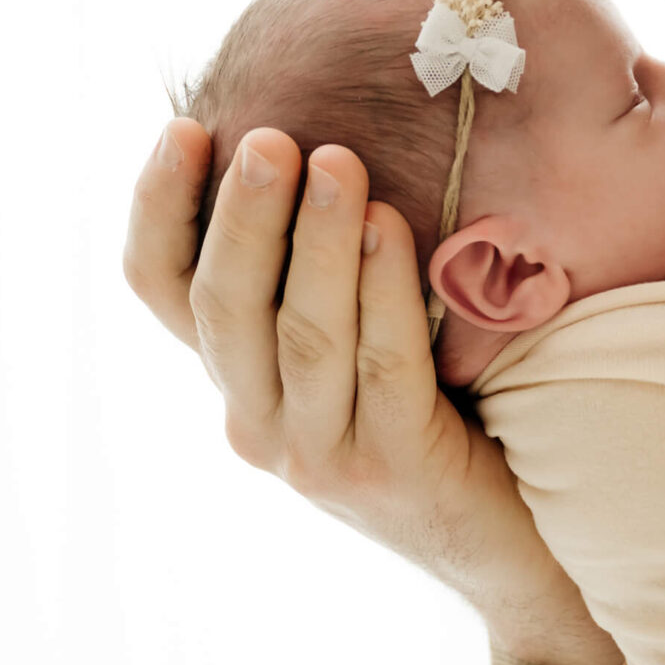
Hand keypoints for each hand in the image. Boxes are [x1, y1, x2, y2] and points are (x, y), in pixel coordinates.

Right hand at [122, 121, 620, 664]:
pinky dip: (382, 289)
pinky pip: (382, 364)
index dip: (158, 209)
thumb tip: (311, 137)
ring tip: (332, 159)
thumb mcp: (350, 338)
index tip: (184, 129)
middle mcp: (257, 421)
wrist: (506, 536)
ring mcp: (318, 454)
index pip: (159, 290)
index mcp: (235, 377)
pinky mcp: (390, 468)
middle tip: (270, 136)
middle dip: (244, 214)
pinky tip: (389, 225)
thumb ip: (318, 268)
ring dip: (314, 240)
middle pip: (223, 306)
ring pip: (301, 333)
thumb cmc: (432, 409)